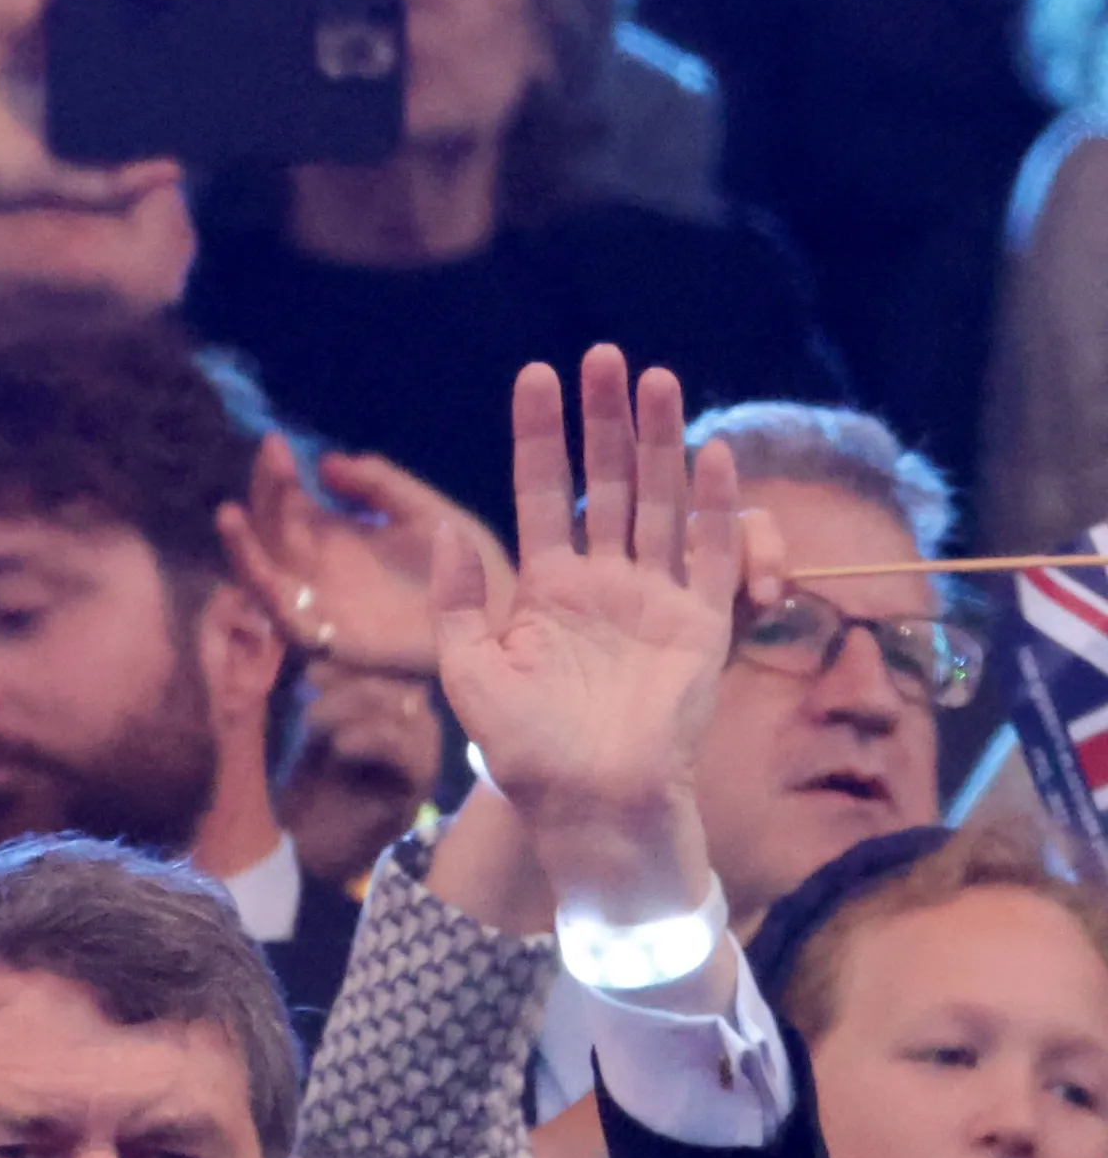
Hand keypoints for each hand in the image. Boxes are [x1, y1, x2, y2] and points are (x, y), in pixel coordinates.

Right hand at [221, 435, 509, 677]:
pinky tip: (261, 572)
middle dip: (265, 497)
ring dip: (243, 550)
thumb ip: (380, 484)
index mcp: (337, 536)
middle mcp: (319, 569)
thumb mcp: (424, 509)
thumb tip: (325, 462)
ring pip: (263, 578)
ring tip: (230, 516)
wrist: (498, 616)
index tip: (275, 443)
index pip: (289, 504)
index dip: (277, 476)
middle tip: (270, 459)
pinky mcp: (332, 640)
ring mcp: (322, 605)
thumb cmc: (466, 563)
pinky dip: (268, 599)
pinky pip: (288, 622)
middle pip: (271, 534)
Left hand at [277, 662, 443, 889]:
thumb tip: (319, 646)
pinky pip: (412, 758)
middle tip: (310, 684)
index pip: (397, 663)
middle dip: (356, 677)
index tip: (317, 654)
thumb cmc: (303, 782)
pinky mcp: (413, 795)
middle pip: (407, 683)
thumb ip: (325, 687)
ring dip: (358, 707)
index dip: (363, 653)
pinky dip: (375, 742)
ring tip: (315, 722)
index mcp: (394, 709)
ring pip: (412, 715)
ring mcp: (420, 764)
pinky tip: (341, 747)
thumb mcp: (310, 725)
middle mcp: (416, 732)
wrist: (295, 851)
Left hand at [433, 349, 734, 929]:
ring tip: (657, 379)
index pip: (542, 492)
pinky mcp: (700, 624)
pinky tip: (712, 454)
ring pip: (658, 500)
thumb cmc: (523, 750)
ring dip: (660, 441)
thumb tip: (444, 532)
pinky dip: (713, 504)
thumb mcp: (467, 671)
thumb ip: (455, 600)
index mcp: (543, 589)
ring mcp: (653, 599)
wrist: (589, 802)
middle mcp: (601, 583)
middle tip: (604, 355)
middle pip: (606, 481)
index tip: (534, 376)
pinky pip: (708, 553)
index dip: (539, 436)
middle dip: (605, 419)